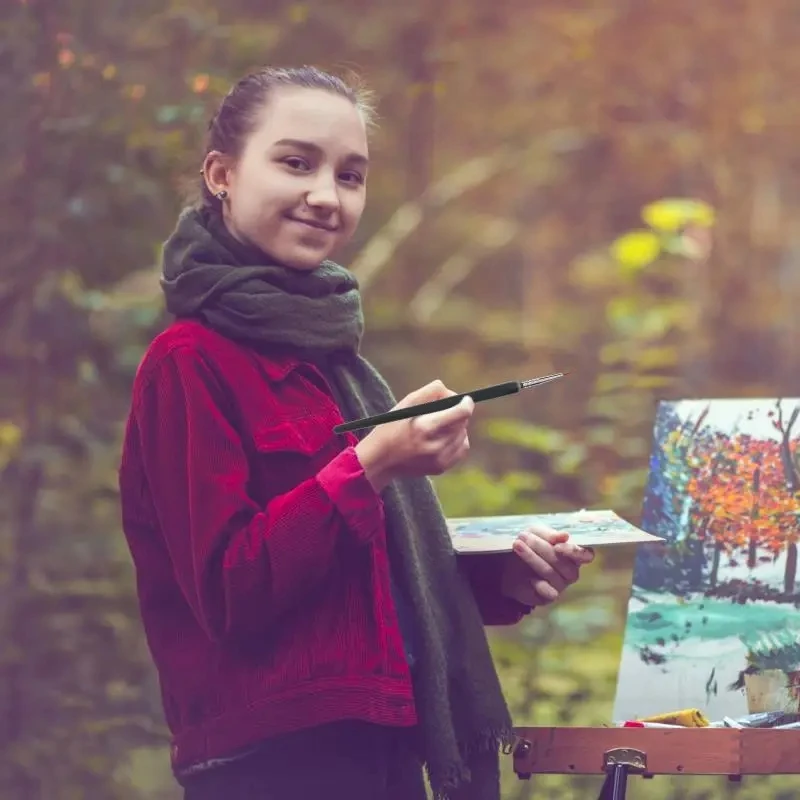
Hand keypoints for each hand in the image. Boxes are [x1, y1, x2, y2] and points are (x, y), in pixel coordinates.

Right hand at [355, 380, 473, 490]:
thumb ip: (430, 392)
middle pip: (462, 423)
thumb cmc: (391, 427)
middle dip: (457, 413)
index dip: (466, 403)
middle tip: (445, 411)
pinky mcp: (440, 468)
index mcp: (425, 426)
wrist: (379, 460)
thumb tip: (452, 393)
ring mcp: (439, 459)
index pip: (461, 413)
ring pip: (463, 435)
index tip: (465, 399)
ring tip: (439, 426)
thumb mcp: (405, 404)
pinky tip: (443, 438)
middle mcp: (435, 445)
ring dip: (456, 427)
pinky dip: (456, 441)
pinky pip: (461, 449)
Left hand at [500, 525, 594, 606]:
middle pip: (563, 563)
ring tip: (517, 545)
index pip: (586, 555)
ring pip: (551, 572)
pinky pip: (548, 591)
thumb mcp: (535, 534)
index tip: (557, 546)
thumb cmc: (529, 547)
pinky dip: (536, 582)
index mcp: (573, 555)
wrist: (509, 567)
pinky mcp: (549, 596)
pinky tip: (527, 576)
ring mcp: (561, 585)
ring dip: (532, 557)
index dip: (575, 552)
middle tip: (523, 536)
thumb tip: (565, 536)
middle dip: (541, 548)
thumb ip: (549, 535)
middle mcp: (571, 571)